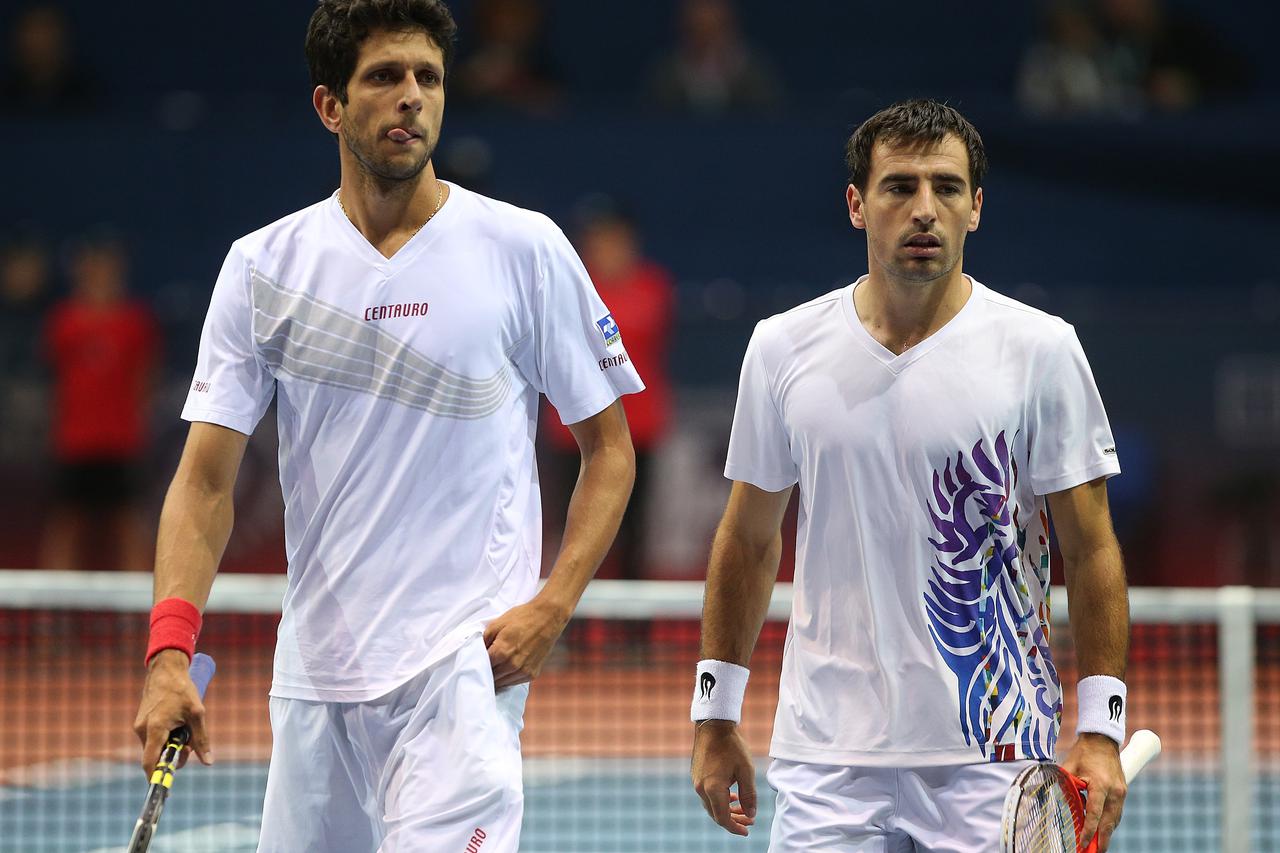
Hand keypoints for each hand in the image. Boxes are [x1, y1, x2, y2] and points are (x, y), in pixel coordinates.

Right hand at [132, 649, 211, 775]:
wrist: (166, 670)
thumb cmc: (182, 690)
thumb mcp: (197, 714)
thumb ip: (201, 739)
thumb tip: (208, 762)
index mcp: (155, 728)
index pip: (150, 761)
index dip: (156, 776)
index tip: (163, 787)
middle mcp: (143, 729)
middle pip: (155, 756)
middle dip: (172, 757)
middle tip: (188, 748)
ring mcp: (140, 725)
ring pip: (154, 747)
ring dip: (169, 746)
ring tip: (184, 730)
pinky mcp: (141, 722)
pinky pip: (152, 738)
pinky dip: (164, 738)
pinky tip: (176, 725)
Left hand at [483, 597, 570, 687]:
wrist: (548, 617)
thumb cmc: (522, 618)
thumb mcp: (497, 624)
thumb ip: (483, 640)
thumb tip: (476, 652)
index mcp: (501, 652)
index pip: (482, 667)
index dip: (477, 664)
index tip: (475, 661)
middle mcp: (512, 665)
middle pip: (491, 678)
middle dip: (486, 672)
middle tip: (484, 665)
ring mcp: (523, 671)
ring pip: (502, 683)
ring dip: (497, 677)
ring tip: (495, 667)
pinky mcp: (532, 674)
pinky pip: (514, 682)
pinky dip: (508, 677)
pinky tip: (507, 668)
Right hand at [691, 720, 756, 835]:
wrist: (713, 726)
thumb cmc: (732, 745)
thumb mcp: (746, 770)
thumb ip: (749, 795)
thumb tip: (751, 814)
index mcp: (713, 788)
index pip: (723, 818)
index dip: (735, 827)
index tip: (747, 830)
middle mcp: (701, 788)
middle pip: (716, 814)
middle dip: (733, 820)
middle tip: (749, 821)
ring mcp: (697, 782)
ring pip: (712, 805)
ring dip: (727, 810)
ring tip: (743, 810)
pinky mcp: (696, 776)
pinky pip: (708, 795)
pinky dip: (720, 801)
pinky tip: (731, 796)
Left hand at [1062, 733, 1126, 850]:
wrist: (1103, 739)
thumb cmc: (1084, 753)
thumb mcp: (1069, 767)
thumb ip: (1065, 784)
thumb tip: (1057, 800)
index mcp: (1101, 785)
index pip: (1094, 813)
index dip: (1088, 830)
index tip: (1082, 843)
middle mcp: (1115, 791)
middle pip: (1109, 822)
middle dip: (1102, 841)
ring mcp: (1121, 792)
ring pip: (1115, 820)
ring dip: (1107, 834)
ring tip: (1098, 847)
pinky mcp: (1123, 792)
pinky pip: (1117, 812)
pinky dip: (1110, 823)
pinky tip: (1103, 831)